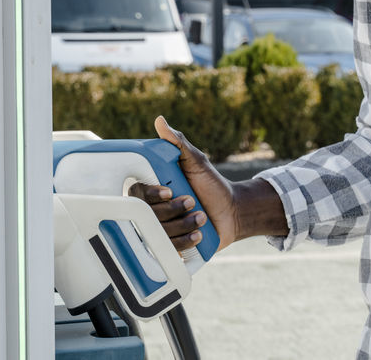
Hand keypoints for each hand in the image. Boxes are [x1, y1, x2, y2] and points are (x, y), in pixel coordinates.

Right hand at [129, 116, 240, 251]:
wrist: (232, 212)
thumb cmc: (213, 184)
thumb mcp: (197, 161)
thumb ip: (178, 143)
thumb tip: (160, 121)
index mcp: (154, 188)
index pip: (138, 194)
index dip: (152, 195)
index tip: (170, 191)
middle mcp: (153, 209)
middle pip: (147, 215)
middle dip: (174, 210)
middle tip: (193, 202)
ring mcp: (161, 230)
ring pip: (159, 233)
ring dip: (184, 225)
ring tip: (201, 218)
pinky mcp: (171, 247)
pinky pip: (168, 250)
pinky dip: (185, 242)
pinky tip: (198, 235)